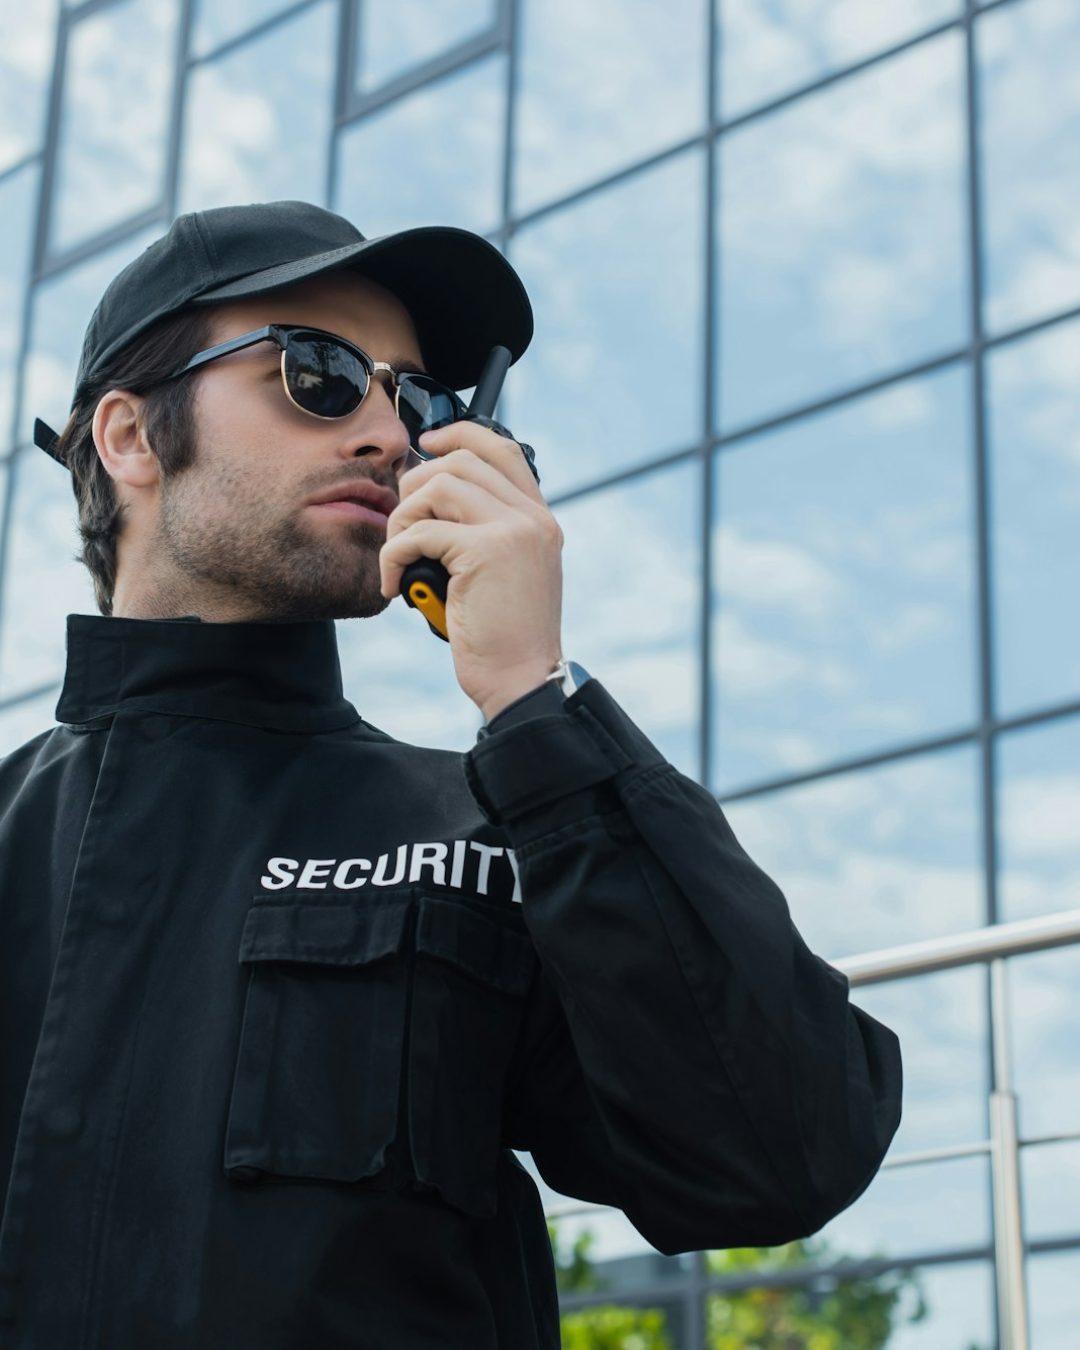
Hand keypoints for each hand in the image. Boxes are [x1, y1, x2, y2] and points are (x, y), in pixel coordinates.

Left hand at [379, 420, 563, 722]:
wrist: (521, 679)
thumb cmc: (503, 637)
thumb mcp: (505, 574)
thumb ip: (486, 533)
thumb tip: (433, 495)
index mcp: (539, 520)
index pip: (502, 450)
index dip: (460, 434)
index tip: (427, 444)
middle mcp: (532, 519)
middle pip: (461, 461)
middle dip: (416, 485)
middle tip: (402, 525)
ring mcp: (513, 531)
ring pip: (438, 487)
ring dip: (403, 519)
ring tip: (400, 556)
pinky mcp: (485, 551)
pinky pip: (419, 531)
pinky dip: (394, 555)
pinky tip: (394, 585)